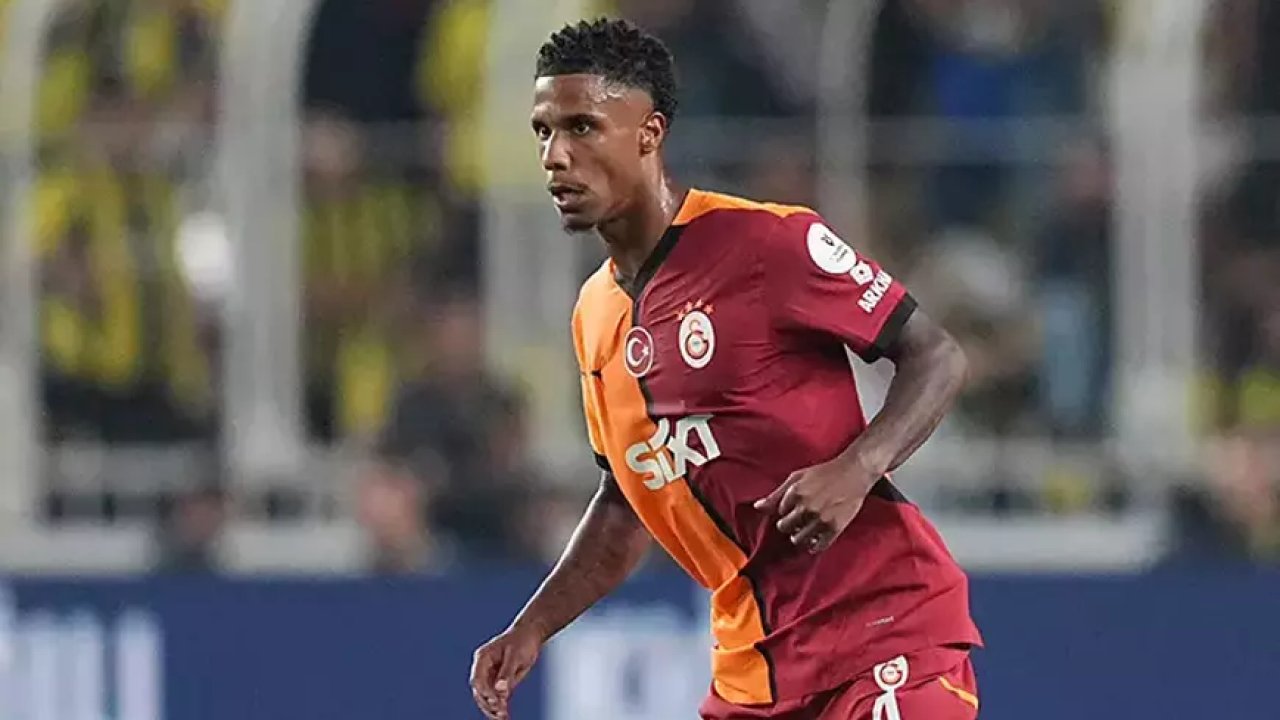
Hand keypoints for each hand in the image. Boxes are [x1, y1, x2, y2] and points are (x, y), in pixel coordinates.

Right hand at [470, 623, 544, 718]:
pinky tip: (505, 714)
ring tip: (503, 717)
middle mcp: (483, 667)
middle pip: (480, 690)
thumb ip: (507, 673)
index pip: (478, 679)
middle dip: (488, 704)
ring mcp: (491, 674)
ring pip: (486, 696)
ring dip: (493, 708)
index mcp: (483, 657)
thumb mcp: (516, 655)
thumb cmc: (522, 640)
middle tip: (500, 713)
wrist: (531, 633)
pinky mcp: (499, 681)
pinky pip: (496, 696)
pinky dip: (500, 705)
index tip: (495, 702)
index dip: (485, 692)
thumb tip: (500, 691)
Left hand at [753, 455, 878, 553]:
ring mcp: (821, 519)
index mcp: (795, 493)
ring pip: (798, 539)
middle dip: (789, 525)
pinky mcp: (835, 527)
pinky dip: (814, 545)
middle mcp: (806, 507)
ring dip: (799, 536)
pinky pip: (819, 545)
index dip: (785, 512)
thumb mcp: (797, 477)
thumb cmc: (824, 472)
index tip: (792, 510)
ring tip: (805, 530)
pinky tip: (814, 539)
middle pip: (785, 528)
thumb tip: (757, 507)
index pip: (779, 514)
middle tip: (798, 520)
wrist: (854, 472)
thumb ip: (776, 494)